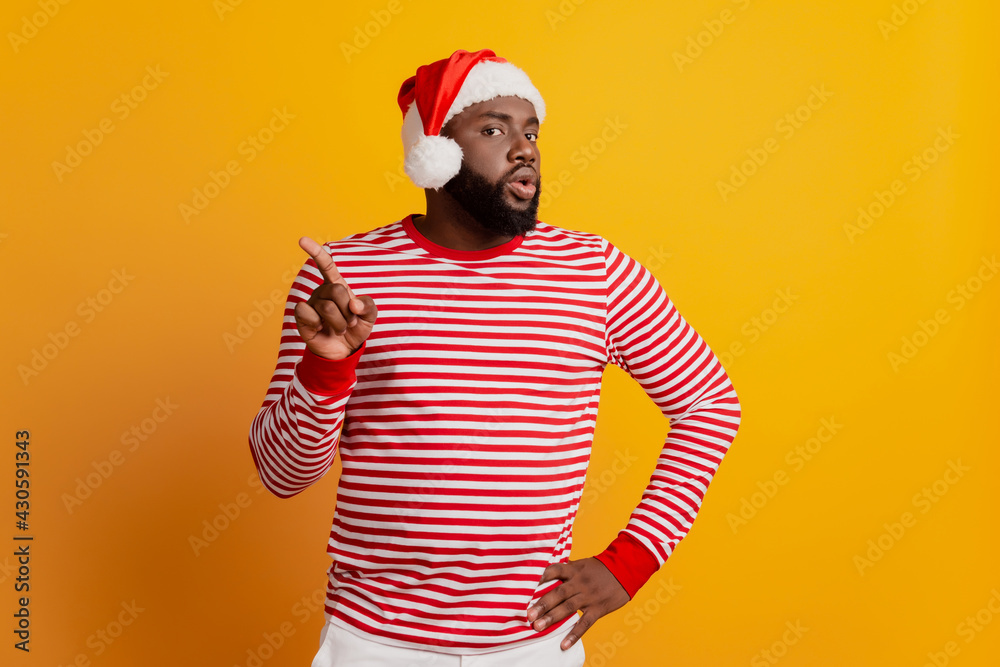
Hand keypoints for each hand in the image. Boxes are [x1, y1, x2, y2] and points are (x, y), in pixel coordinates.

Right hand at [294, 236, 377, 360]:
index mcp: (336, 286)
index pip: (326, 265)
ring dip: (339, 323)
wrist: (344, 351)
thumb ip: (368, 306)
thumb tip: (353, 304)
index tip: (302, 240)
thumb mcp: (370, 316)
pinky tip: (320, 329)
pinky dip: (318, 323)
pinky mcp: (301, 317)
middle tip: (349, 322)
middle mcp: (321, 291)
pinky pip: (306, 313)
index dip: (315, 252)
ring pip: (327, 307)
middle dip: (348, 311)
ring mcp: (310, 304)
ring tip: (339, 328)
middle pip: (336, 291)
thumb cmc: (355, 328)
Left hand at [526, 557, 630, 650]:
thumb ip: (565, 570)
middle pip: (558, 593)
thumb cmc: (600, 567)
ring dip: (552, 618)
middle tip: (528, 615)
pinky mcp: (598, 609)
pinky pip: (585, 623)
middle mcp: (579, 582)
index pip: (553, 571)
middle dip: (542, 604)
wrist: (626, 569)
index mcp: (573, 569)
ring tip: (538, 627)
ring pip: (568, 608)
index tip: (524, 586)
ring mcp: (589, 596)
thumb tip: (544, 573)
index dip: (539, 578)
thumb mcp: (582, 564)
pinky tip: (563, 645)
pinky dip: (574, 635)